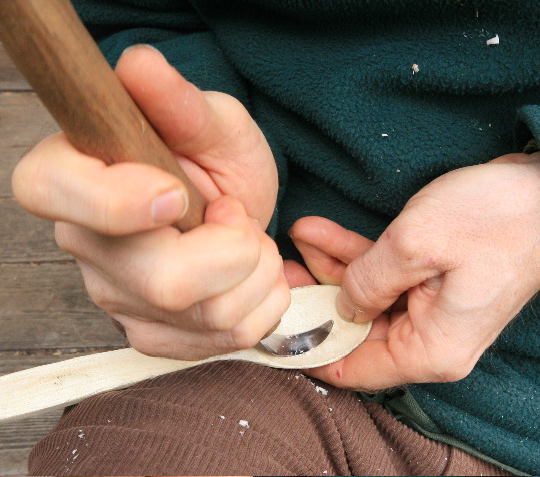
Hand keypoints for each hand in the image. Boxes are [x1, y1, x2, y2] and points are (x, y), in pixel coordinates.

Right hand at [12, 45, 289, 358]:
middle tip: (231, 214)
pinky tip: (241, 274)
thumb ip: (178, 100)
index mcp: (68, 174)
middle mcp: (82, 242)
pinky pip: (227, 339)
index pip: (55, 195)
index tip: (176, 192)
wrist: (229, 210)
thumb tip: (138, 65)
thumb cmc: (212, 158)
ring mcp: (115, 297)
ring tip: (240, 239)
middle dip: (235, 246)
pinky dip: (259, 302)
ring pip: (209, 314)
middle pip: (164, 280)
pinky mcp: (150, 336)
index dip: (121, 201)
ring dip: (255, 271)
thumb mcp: (209, 121)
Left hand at [289, 152, 539, 390]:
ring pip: (362, 297)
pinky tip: (318, 230)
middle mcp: (429, 338)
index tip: (274, 326)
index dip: (309, 349)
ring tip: (295, 236)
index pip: (353, 369)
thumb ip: (365, 282)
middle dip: (313, 297)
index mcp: (429, 349)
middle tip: (279, 270)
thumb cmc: (493, 218)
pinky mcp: (430, 281)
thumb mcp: (414, 246)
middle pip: (352, 330)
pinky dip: (352, 253)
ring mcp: (430, 309)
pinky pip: (381, 275)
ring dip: (328, 265)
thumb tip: (340, 306)